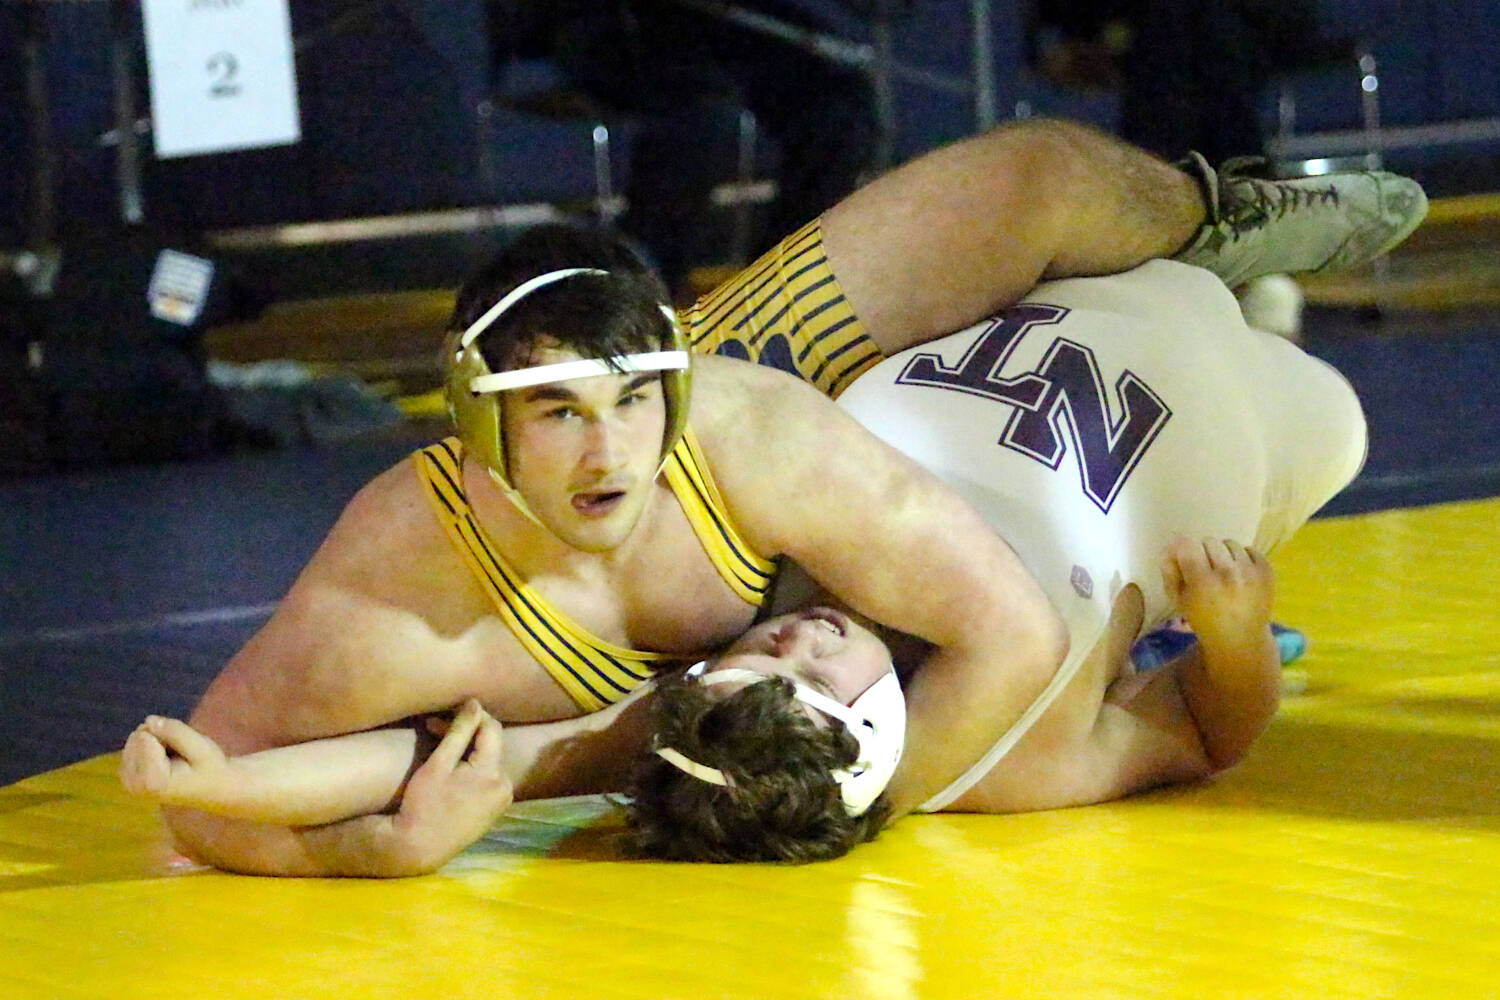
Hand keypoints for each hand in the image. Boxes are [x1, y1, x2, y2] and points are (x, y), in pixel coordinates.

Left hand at [119, 716, 231, 806]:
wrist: (212, 788)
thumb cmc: (209, 768)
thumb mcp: (202, 747)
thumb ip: (176, 732)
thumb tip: (148, 720)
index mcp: (153, 783)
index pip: (145, 737)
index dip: (168, 735)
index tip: (185, 754)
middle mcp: (134, 785)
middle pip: (138, 736)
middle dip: (160, 738)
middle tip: (181, 756)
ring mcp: (128, 781)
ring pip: (136, 738)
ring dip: (156, 742)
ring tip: (174, 759)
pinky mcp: (126, 775)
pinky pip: (134, 743)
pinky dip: (150, 746)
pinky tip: (164, 760)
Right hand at [390, 699, 512, 869]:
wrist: (419, 848)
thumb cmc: (423, 804)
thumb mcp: (439, 764)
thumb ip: (460, 732)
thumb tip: (475, 702)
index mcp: (493, 773)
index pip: (491, 729)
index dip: (469, 716)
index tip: (441, 717)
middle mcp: (505, 786)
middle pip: (491, 745)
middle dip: (466, 734)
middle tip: (434, 729)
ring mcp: (502, 800)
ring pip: (490, 761)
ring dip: (469, 751)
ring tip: (441, 749)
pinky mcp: (496, 809)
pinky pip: (489, 779)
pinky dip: (474, 769)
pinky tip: (453, 771)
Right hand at [1161, 536, 1274, 646]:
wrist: (1241, 638)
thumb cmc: (1204, 620)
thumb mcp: (1179, 600)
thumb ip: (1170, 573)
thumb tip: (1170, 549)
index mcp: (1202, 582)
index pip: (1187, 545)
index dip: (1182, 548)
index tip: (1183, 556)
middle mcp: (1227, 573)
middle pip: (1208, 541)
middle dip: (1203, 551)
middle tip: (1204, 567)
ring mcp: (1250, 571)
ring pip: (1230, 543)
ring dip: (1223, 553)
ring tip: (1223, 570)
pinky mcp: (1266, 571)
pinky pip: (1249, 549)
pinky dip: (1242, 558)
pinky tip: (1239, 573)